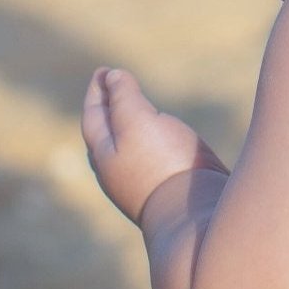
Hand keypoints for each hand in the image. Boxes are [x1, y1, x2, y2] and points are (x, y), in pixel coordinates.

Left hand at [81, 68, 228, 223]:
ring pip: (128, 152)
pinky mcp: (168, 194)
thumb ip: (122, 97)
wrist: (195, 218)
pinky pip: (151, 164)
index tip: (103, 71)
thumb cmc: (162, 166)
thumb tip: (112, 77)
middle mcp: (118, 173)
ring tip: (138, 115)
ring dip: (129, 129)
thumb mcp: (136, 121)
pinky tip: (163, 146)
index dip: (97, 90)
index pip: (93, 115)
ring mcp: (142, 186)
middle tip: (114, 89)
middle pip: (105, 136)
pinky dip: (150, 147)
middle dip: (108, 110)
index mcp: (104, 154)